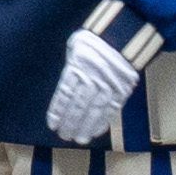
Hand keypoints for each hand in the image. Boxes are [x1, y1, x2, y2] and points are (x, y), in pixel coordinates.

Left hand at [43, 27, 139, 146]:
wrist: (121, 35)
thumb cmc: (93, 41)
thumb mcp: (75, 47)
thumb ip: (70, 68)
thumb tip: (66, 89)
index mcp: (78, 65)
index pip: (65, 94)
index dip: (58, 112)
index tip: (53, 125)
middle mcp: (92, 76)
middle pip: (79, 105)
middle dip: (71, 123)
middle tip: (65, 136)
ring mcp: (109, 83)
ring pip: (95, 109)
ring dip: (87, 126)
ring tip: (80, 139)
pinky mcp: (122, 88)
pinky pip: (111, 108)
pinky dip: (104, 121)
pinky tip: (96, 131)